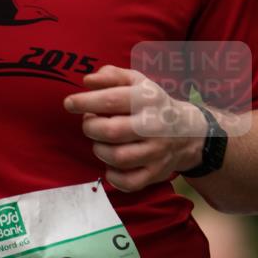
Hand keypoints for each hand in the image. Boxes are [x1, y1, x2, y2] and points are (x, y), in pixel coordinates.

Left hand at [64, 65, 206, 191]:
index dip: (84, 102)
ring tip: (101, 141)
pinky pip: (129, 182)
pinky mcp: (156, 173)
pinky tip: (111, 164)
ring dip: (100, 150)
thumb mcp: (136, 81)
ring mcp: (156, 152)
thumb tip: (87, 81)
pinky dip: (113, 176)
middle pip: (111, 132)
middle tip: (90, 123)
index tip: (69, 103)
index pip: (111, 100)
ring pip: (117, 158)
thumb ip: (111, 76)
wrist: (188, 132)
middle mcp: (153, 126)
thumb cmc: (152, 104)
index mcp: (147, 99)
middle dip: (91, 127)